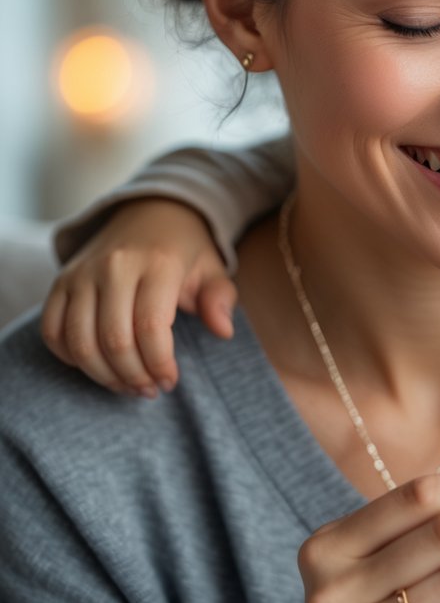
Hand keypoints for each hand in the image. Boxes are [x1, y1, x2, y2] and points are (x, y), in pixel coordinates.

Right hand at [41, 198, 236, 396]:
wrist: (149, 213)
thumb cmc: (186, 252)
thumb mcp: (214, 270)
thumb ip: (220, 300)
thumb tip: (224, 331)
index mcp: (158, 263)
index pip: (151, 328)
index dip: (159, 364)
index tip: (170, 382)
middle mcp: (114, 266)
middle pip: (114, 340)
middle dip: (133, 376)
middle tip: (150, 389)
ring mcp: (82, 273)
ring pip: (80, 341)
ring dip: (103, 375)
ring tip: (127, 385)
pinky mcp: (61, 281)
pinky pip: (52, 330)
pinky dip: (70, 358)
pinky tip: (97, 366)